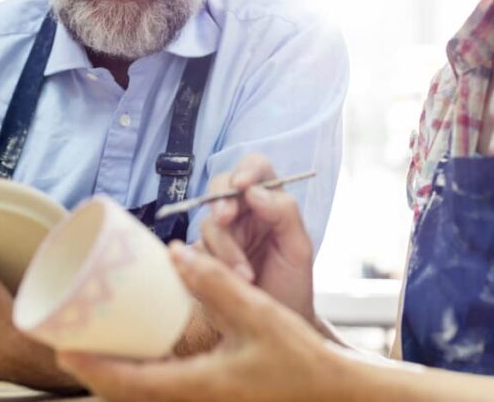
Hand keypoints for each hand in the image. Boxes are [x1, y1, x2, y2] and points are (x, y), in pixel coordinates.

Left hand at [58, 244, 343, 401]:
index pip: (130, 383)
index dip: (92, 368)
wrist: (333, 393)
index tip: (61, 351)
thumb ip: (216, 283)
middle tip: (67, 346)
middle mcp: (196, 400)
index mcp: (200, 386)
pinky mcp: (214, 397)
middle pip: (128, 394)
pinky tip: (143, 359)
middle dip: (94, 374)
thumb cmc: (302, 360)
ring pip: (145, 395)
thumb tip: (176, 252)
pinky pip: (164, 391)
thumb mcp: (258, 315)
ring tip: (94, 351)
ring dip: (115, 377)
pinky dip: (141, 377)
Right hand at [198, 154, 314, 320]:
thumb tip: (254, 191)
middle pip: (220, 188)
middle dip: (221, 203)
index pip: (255, 169)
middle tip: (225, 218)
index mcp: (268, 201)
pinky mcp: (202, 258)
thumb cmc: (292, 283)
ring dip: (225, 248)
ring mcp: (220, 235)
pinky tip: (225, 280)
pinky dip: (209, 264)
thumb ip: (284, 213)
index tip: (243, 185)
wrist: (277, 325)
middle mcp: (242, 212)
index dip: (246, 171)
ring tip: (246, 277)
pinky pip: (194, 251)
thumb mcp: (299, 248)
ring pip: (208, 223)